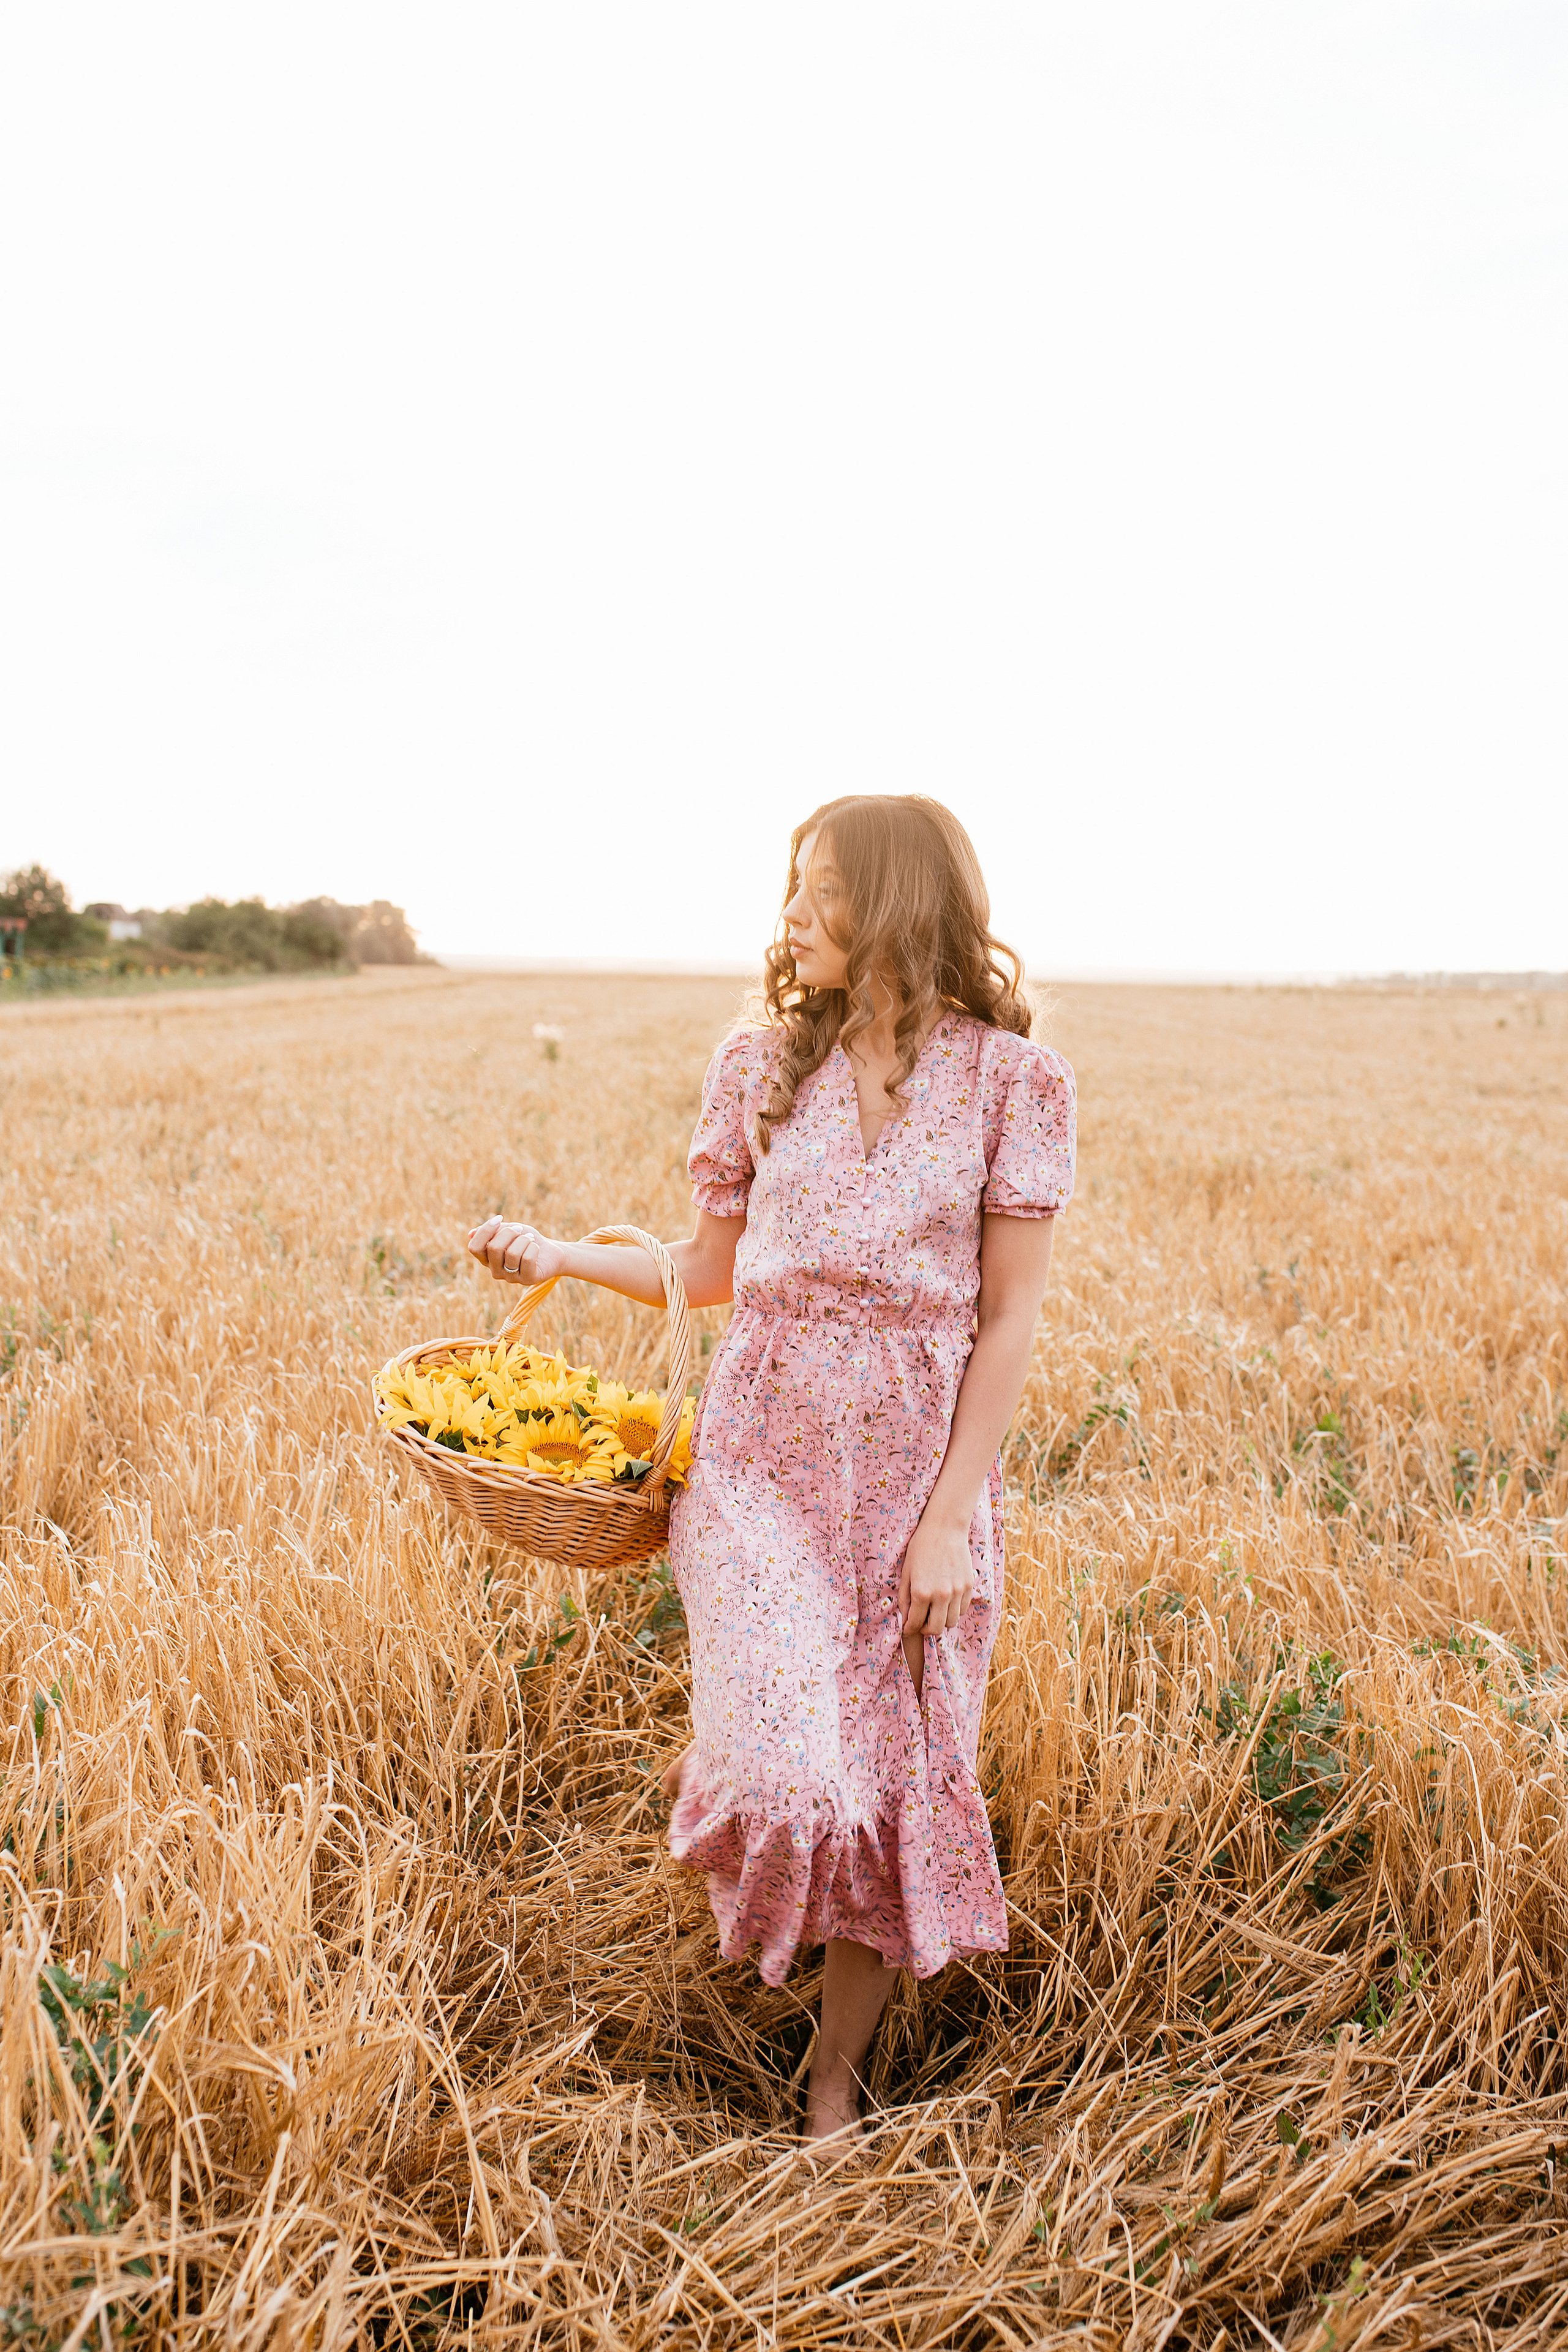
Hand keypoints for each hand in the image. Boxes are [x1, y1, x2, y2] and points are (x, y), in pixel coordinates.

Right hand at [466, 1216, 566, 1286]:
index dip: (485, 1231)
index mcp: (487, 1259)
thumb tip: (471, 1234)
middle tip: (520, 1230)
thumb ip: (492, 1231)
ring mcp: (510, 1278)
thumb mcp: (509, 1230)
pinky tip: (536, 1248)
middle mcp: (495, 1271)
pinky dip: (533, 1247)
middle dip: (509, 1233)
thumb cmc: (526, 1239)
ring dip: (524, 1240)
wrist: (550, 1251)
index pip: (474, 1247)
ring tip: (530, 1238)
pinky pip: (527, 1259)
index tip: (499, 1218)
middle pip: (493, 1248)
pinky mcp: (527, 1279)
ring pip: (512, 1253)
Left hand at [897, 1506, 975, 1637]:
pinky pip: (962, 1609)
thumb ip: (905, 1598)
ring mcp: (957, 1591)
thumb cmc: (921, 1548)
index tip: (909, 1627)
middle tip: (922, 1622)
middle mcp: (941, 1595)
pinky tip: (947, 1600)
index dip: (910, 1628)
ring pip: (951, 1622)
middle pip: (936, 1629)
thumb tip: (906, 1620)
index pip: (916, 1623)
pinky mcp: (968, 1586)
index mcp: (921, 1592)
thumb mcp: (906, 1572)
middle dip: (927, 1629)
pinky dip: (954, 1610)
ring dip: (942, 1620)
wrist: (944, 1528)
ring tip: (935, 1610)